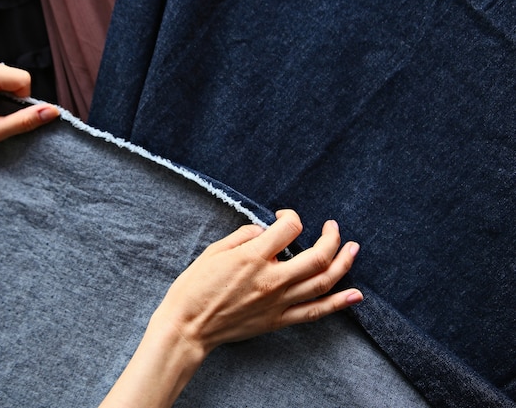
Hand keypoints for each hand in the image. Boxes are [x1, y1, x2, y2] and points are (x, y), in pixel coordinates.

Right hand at [153, 209, 362, 354]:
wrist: (188, 327)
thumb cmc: (194, 287)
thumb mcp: (213, 251)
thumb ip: (243, 236)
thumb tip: (265, 231)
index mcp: (253, 257)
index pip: (289, 229)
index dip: (291, 217)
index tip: (284, 218)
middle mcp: (271, 279)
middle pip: (317, 256)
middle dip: (331, 237)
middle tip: (332, 227)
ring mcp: (278, 302)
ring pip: (323, 282)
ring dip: (344, 263)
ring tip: (354, 248)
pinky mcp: (278, 320)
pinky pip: (315, 311)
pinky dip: (338, 303)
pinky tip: (356, 294)